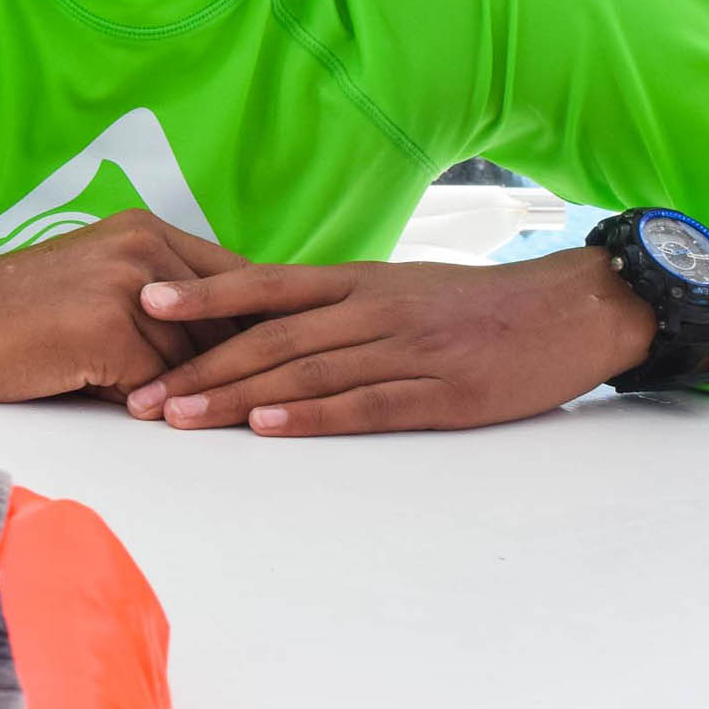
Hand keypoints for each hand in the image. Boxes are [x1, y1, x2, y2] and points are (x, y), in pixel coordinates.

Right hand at [0, 210, 249, 402]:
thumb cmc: (10, 317)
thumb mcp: (92, 287)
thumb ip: (154, 306)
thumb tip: (218, 355)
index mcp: (144, 230)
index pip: (237, 279)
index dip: (260, 324)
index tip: (283, 361)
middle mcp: (143, 245)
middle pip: (229, 319)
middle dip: (241, 365)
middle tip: (261, 404)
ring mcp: (127, 284)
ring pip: (195, 356)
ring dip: (195, 392)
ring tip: (207, 420)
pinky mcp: (108, 327)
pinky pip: (158, 382)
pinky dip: (155, 407)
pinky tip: (146, 420)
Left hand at [126, 246, 657, 435]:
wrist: (570, 311)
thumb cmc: (474, 306)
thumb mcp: (398, 289)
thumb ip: (335, 306)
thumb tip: (261, 323)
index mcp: (358, 281)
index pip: (263, 285)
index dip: (201, 294)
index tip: (141, 304)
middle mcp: (372, 309)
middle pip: (269, 337)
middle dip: (198, 369)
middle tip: (139, 397)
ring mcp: (406, 350)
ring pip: (305, 371)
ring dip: (237, 397)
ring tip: (179, 418)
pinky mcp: (442, 393)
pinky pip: (366, 404)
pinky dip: (314, 416)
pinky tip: (270, 427)